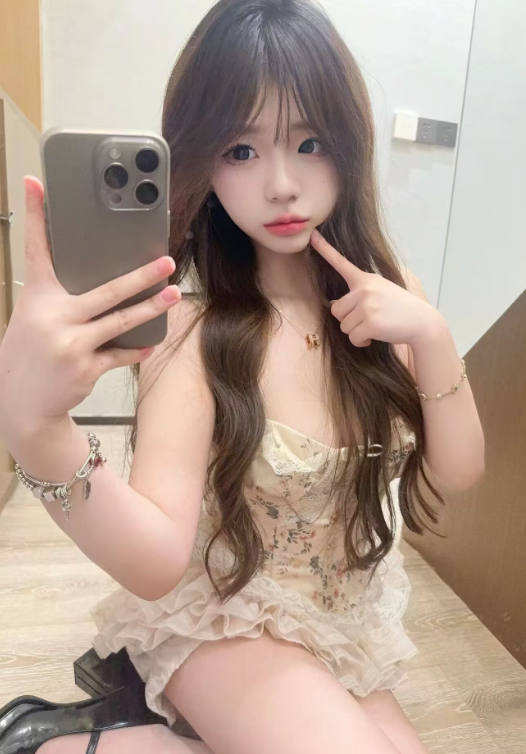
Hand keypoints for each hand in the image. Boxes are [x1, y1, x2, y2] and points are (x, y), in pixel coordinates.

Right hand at [0, 176, 180, 432]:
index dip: (35, 215)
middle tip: (166, 261)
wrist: (21, 405)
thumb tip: (100, 282)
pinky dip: (135, 349)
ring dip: (151, 307)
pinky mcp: (86, 368)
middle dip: (140, 275)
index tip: (36, 184)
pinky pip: (120, 353)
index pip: (35, 250)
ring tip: (172, 294)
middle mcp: (53, 318)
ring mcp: (71, 344)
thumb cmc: (29, 355)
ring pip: (121, 321)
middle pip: (105, 290)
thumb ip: (60, 299)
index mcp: (38, 299)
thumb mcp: (34, 319)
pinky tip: (150, 344)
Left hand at [310, 228, 441, 347]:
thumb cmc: (400, 308)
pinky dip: (361, 342)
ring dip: (356, 332)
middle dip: (348, 320)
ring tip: (374, 327)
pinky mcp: (370, 323)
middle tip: (367, 320)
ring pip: (344, 326)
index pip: (341, 262)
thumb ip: (359, 294)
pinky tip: (374, 337)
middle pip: (336, 310)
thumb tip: (333, 305)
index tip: (312, 235)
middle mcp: (364, 290)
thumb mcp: (381, 292)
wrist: (422, 322)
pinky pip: (353, 338)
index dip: (324, 249)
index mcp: (366, 279)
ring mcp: (367, 306)